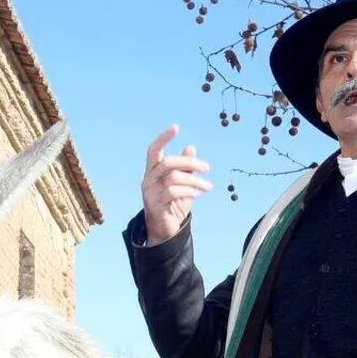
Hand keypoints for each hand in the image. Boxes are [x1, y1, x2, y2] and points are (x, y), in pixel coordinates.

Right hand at [141, 125, 212, 244]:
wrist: (164, 230)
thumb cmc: (172, 204)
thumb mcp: (181, 183)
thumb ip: (185, 167)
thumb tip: (190, 147)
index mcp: (152, 171)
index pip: (154, 150)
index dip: (163, 138)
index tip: (175, 127)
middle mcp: (148, 180)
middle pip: (168, 163)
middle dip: (190, 163)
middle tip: (207, 168)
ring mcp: (150, 193)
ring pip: (174, 178)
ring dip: (195, 181)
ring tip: (208, 187)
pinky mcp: (156, 205)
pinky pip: (174, 193)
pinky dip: (189, 191)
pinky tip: (198, 193)